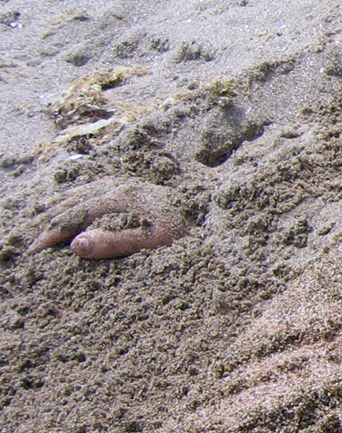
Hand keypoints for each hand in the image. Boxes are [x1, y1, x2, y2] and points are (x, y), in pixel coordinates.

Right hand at [25, 179, 188, 259]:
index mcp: (121, 198)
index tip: (35, 250)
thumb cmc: (192, 225)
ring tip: (42, 209)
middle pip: (75, 201)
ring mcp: (131, 182)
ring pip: (86, 189)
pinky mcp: (141, 184)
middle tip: (31, 239)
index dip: (53, 234)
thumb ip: (116, 242)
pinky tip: (82, 195)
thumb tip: (76, 244)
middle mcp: (121, 185)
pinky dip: (83, 190)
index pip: (76, 217)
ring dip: (62, 201)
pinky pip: (101, 184)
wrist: (219, 202)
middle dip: (51, 219)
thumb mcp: (155, 240)